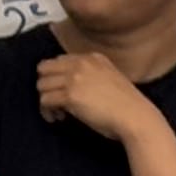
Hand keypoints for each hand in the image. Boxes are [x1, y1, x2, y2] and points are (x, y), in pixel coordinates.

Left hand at [34, 50, 158, 146]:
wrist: (134, 116)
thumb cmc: (127, 104)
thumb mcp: (110, 77)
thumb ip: (92, 75)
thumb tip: (74, 86)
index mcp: (92, 57)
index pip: (59, 60)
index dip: (57, 77)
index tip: (64, 92)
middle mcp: (81, 63)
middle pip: (44, 68)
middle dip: (46, 86)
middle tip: (55, 101)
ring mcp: (74, 78)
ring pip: (41, 85)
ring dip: (46, 101)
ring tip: (58, 113)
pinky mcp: (70, 95)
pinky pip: (44, 100)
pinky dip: (47, 111)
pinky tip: (58, 118)